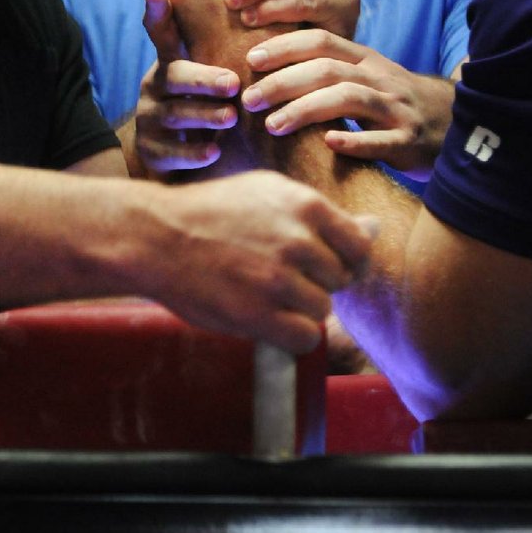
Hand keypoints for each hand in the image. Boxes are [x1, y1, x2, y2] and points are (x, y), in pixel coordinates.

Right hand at [134, 0, 238, 173]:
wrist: (181, 161)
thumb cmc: (210, 109)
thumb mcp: (213, 80)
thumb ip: (226, 52)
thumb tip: (262, 11)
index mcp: (172, 63)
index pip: (161, 33)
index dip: (156, 13)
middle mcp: (155, 86)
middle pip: (173, 77)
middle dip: (203, 79)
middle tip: (233, 83)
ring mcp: (149, 118)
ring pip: (174, 115)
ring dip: (204, 115)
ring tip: (231, 118)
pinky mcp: (150, 150)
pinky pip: (169, 152)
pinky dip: (192, 152)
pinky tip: (214, 152)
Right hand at [149, 169, 378, 354]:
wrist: (156, 237)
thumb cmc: (212, 213)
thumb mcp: (269, 194)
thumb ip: (323, 216)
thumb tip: (375, 228)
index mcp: (306, 206)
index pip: (359, 246)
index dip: (342, 260)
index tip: (318, 264)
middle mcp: (298, 241)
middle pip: (340, 280)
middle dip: (316, 283)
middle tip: (276, 277)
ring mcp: (278, 280)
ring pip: (322, 310)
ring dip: (299, 310)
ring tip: (263, 295)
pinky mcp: (258, 315)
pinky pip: (304, 338)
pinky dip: (289, 337)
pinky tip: (265, 321)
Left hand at [241, 29, 454, 179]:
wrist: (454, 126)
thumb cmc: (393, 105)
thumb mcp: (366, 79)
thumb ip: (327, 72)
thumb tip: (268, 69)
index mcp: (365, 61)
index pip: (321, 42)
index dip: (285, 46)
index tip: (250, 58)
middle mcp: (379, 79)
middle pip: (327, 70)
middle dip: (284, 81)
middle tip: (249, 99)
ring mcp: (396, 110)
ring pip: (350, 99)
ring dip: (306, 110)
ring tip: (273, 125)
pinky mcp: (408, 141)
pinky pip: (381, 140)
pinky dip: (355, 141)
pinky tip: (329, 143)